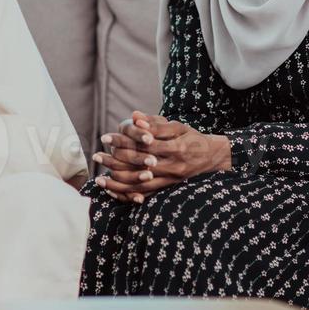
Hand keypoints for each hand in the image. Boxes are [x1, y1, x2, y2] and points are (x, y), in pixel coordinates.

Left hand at [92, 111, 229, 202]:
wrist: (212, 157)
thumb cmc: (192, 138)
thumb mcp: (177, 127)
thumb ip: (156, 123)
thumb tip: (134, 115)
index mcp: (175, 147)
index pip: (144, 144)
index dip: (124, 140)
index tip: (105, 137)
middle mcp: (173, 166)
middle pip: (138, 165)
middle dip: (115, 161)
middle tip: (96, 157)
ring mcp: (171, 179)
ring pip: (140, 184)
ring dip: (118, 183)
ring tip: (99, 179)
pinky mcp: (169, 188)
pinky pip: (147, 194)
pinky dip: (129, 194)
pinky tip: (114, 192)